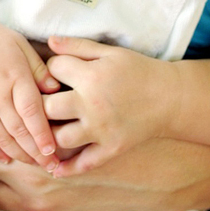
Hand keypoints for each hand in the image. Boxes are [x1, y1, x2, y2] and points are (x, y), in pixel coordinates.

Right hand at [0, 15, 60, 168]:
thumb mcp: (19, 44)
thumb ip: (38, 69)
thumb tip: (57, 90)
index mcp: (13, 75)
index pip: (32, 111)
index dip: (44, 134)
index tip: (55, 151)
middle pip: (19, 131)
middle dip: (36, 152)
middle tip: (52, 166)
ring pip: (1, 139)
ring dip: (19, 155)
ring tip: (34, 164)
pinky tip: (7, 158)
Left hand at [43, 37, 173, 174]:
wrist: (171, 97)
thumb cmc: (139, 70)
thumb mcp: (110, 53)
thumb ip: (78, 47)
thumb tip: (49, 41)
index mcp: (92, 76)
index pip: (53, 69)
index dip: (51, 68)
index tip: (56, 72)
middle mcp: (93, 104)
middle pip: (47, 108)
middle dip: (39, 105)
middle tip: (38, 105)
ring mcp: (101, 129)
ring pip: (60, 139)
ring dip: (50, 137)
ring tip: (45, 132)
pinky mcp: (111, 148)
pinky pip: (84, 164)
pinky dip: (67, 169)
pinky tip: (54, 168)